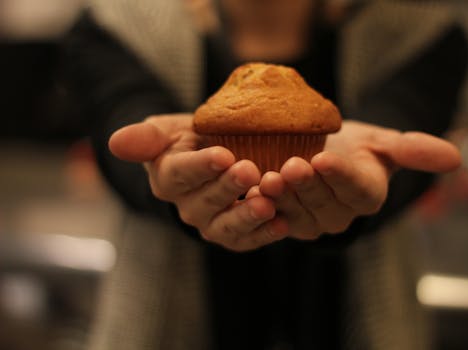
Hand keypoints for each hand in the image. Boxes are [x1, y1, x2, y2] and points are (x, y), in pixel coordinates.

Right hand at [109, 114, 286, 251]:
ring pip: (225, 226)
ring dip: (246, 216)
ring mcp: (210, 224)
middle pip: (205, 202)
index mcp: (168, 178)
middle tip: (249, 171)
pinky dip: (265, 234)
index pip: (180, 174)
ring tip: (266, 204)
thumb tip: (114, 142)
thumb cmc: (191, 140)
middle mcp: (186, 206)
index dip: (201, 167)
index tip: (223, 155)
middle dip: (228, 188)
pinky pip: (246, 240)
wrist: (216, 155)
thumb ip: (147, 138)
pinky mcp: (234, 236)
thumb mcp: (168, 130)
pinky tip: (283, 222)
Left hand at [253, 121, 461, 239]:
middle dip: (307, 185)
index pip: (357, 189)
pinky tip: (247, 188)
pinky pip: (272, 215)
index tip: (324, 157)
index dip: (341, 176)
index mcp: (367, 195)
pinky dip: (260, 204)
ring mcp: (310, 221)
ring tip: (266, 177)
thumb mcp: (384, 142)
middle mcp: (339, 215)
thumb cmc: (357, 147)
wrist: (326, 151)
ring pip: (295, 213)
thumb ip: (412, 149)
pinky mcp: (283, 220)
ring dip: (280, 197)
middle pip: (323, 203)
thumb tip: (456, 156)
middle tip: (291, 165)